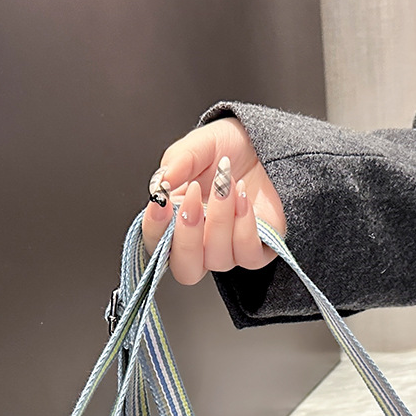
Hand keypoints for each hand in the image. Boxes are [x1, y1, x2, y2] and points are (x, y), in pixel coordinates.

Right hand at [142, 117, 285, 284]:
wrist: (261, 146)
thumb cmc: (226, 151)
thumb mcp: (198, 146)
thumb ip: (177, 162)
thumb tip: (161, 183)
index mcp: (175, 223)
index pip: (156, 245)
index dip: (155, 228)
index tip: (160, 200)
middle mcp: (200, 244)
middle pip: (186, 270)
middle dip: (187, 234)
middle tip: (193, 193)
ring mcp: (228, 251)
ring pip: (218, 258)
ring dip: (220, 218)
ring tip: (225, 181)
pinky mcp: (256, 250)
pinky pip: (248, 254)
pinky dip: (244, 224)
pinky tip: (242, 194)